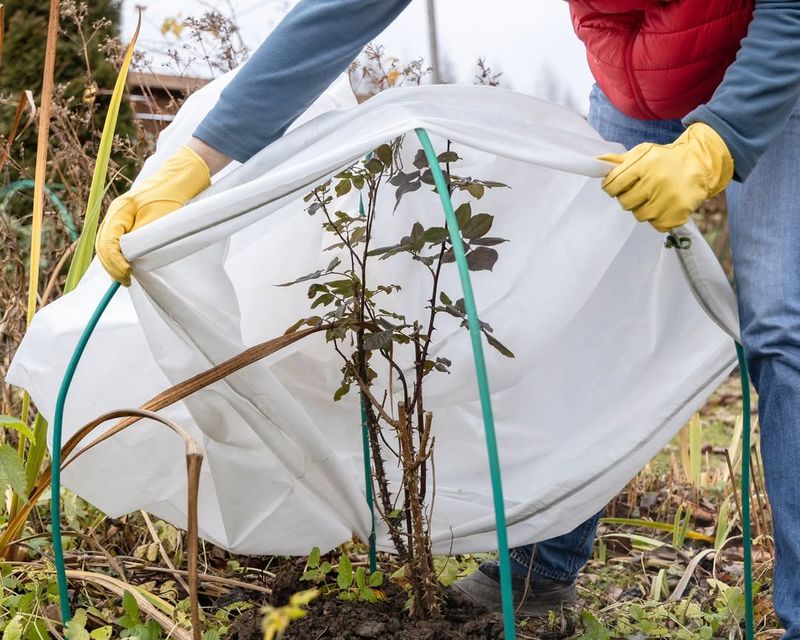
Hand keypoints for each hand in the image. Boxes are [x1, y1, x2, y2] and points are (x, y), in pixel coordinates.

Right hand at [95, 145, 210, 285]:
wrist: (178, 179)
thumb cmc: (170, 196)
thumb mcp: (158, 218)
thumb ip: (142, 237)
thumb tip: (130, 258)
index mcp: (119, 211)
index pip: (108, 242)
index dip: (116, 262)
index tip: (127, 274)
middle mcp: (115, 213)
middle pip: (103, 244)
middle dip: (112, 265)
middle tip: (126, 280)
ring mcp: (120, 216)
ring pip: (108, 243)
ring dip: (114, 262)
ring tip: (125, 277)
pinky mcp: (128, 220)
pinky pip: (116, 240)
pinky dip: (118, 254)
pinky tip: (127, 265)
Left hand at [599, 122, 732, 231]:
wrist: (699, 162)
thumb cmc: (664, 159)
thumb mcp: (642, 153)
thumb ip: (618, 161)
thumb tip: (596, 161)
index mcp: (644, 164)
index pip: (613, 184)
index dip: (611, 187)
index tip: (617, 186)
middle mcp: (656, 181)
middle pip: (625, 202)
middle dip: (628, 197)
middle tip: (639, 191)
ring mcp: (668, 198)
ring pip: (640, 215)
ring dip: (643, 208)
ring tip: (653, 197)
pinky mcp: (679, 212)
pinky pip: (657, 225)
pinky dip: (658, 218)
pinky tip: (664, 205)